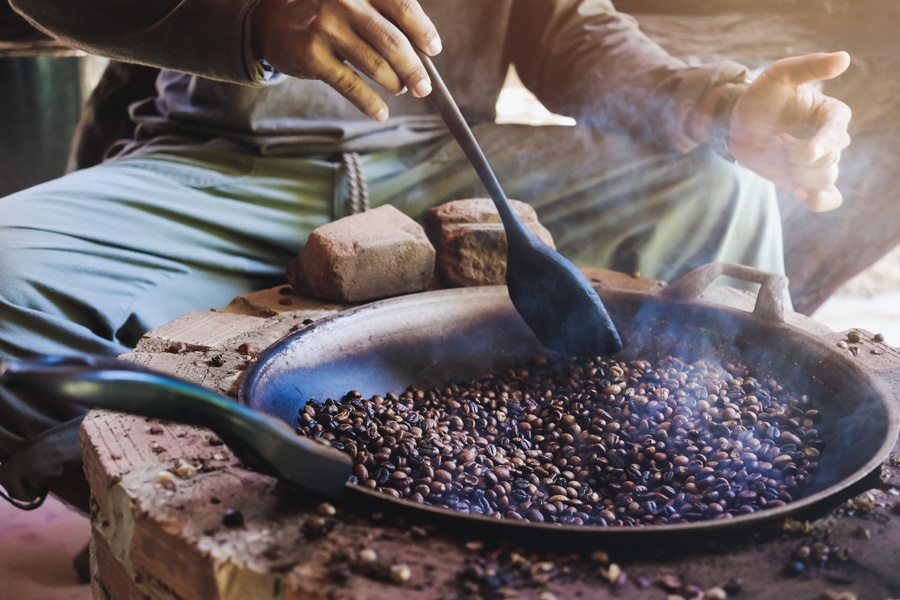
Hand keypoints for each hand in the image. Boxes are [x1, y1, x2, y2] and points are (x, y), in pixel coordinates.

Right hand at [251, 0, 441, 120]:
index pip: (403, 6)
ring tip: (401, 89)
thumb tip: (424, 52)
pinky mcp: (312, 55)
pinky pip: (351, 85)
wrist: (274, 20)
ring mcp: (326, 28)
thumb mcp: (354, 1)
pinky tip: (380, 112)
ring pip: (376, 65)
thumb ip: (384, 17)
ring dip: (396, 84)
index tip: (434, 50)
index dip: (423, 31)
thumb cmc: (326, 13)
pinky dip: (370, 103)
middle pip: (394, 41)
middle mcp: (344, 0)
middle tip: (424, 87)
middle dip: (414, 69)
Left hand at [730, 51, 851, 211]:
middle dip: (797, 154)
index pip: (838, 128)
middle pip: (830, 158)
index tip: (809, 152)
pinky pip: (828, 198)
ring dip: (797, 172)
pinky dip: (819, 201)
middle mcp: (829, 138)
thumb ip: (809, 67)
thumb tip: (844, 58)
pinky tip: (800, 194)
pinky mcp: (805, 179)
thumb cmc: (760, 96)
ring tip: (777, 156)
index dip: (825, 142)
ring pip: (825, 178)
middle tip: (774, 141)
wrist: (738, 125)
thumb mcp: (779, 75)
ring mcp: (817, 161)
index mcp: (830, 113)